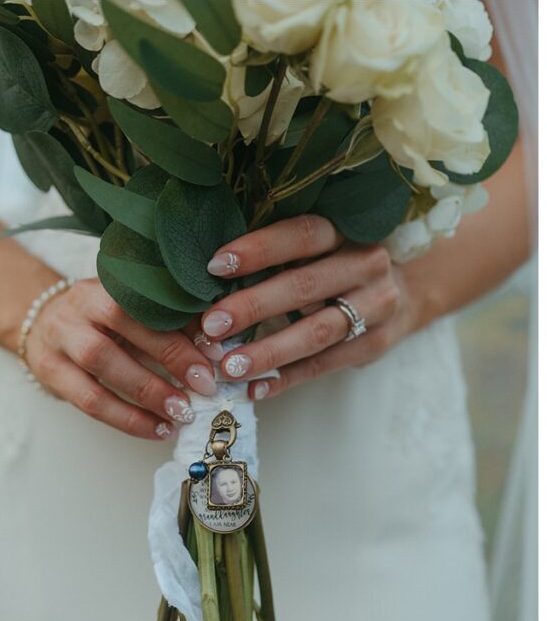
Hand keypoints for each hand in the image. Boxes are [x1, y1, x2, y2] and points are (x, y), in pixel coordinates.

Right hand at [25, 278, 216, 439]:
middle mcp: (81, 305)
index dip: (183, 327)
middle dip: (170, 357)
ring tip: (181, 415)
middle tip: (204, 386)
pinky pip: (91, 401)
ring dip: (148, 393)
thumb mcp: (131, 311)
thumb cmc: (100, 319)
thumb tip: (214, 347)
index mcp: (108, 282)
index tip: (216, 354)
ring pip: (104, 365)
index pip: (148, 300)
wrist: (39, 323)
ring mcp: (61, 339)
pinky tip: (157, 429)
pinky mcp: (52, 373)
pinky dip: (128, 420)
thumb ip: (168, 322)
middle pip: (124, 327)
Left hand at [198, 215, 419, 400]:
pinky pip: (324, 365)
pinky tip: (255, 388)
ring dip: (269, 351)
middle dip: (253, 306)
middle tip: (212, 325)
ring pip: (316, 332)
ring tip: (229, 367)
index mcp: (347, 232)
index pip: (303, 235)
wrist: (408, 289)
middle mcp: (366, 265)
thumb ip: (283, 256)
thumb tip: (214, 274)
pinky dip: (287, 378)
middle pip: (305, 287)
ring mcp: (376, 307)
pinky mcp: (374, 345)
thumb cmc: (341, 264)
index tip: (215, 266)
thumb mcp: (324, 247)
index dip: (259, 249)